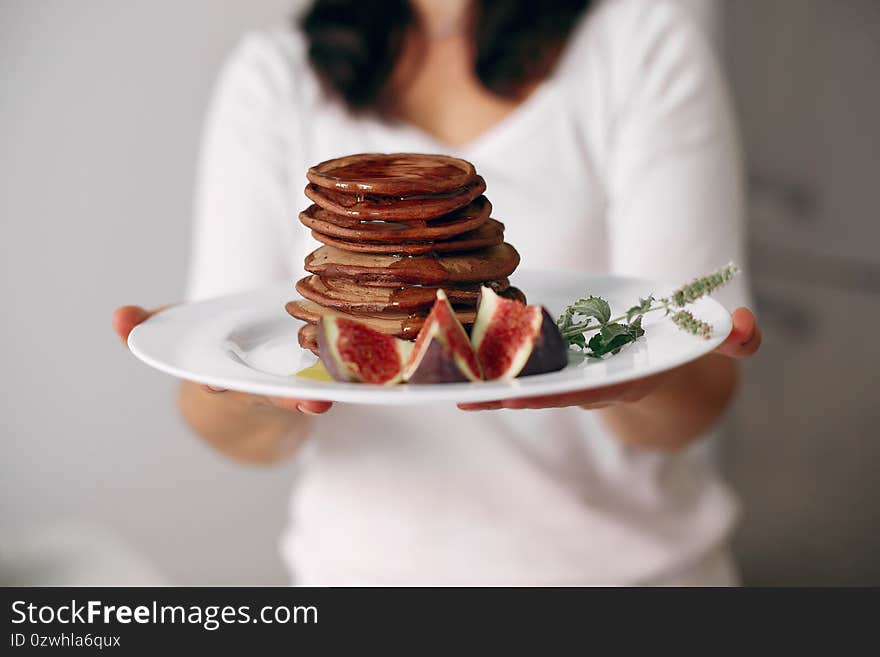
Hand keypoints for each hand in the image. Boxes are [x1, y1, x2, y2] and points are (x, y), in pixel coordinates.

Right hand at [112, 305, 331, 414]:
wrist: (236, 388)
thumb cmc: (203, 352)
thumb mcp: (173, 337)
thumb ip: (146, 327)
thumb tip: (119, 317)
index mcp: (218, 376)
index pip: (217, 381)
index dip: (218, 381)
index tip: (215, 382)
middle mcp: (253, 388)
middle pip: (270, 395)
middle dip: (287, 398)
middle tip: (309, 402)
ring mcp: (284, 388)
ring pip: (306, 396)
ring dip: (320, 399)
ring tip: (333, 401)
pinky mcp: (312, 380)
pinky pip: (330, 380)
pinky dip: (344, 377)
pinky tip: (366, 374)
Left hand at [458, 307, 760, 411]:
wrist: (663, 360)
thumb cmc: (682, 346)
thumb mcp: (711, 340)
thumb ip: (733, 338)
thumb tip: (748, 327)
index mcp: (624, 376)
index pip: (588, 389)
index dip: (555, 392)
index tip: (521, 394)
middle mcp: (592, 380)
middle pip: (544, 390)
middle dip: (506, 392)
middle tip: (466, 393)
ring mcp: (571, 373)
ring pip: (525, 380)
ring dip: (487, 383)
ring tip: (446, 384)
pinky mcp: (556, 359)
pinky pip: (520, 364)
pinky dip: (490, 364)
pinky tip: (455, 363)